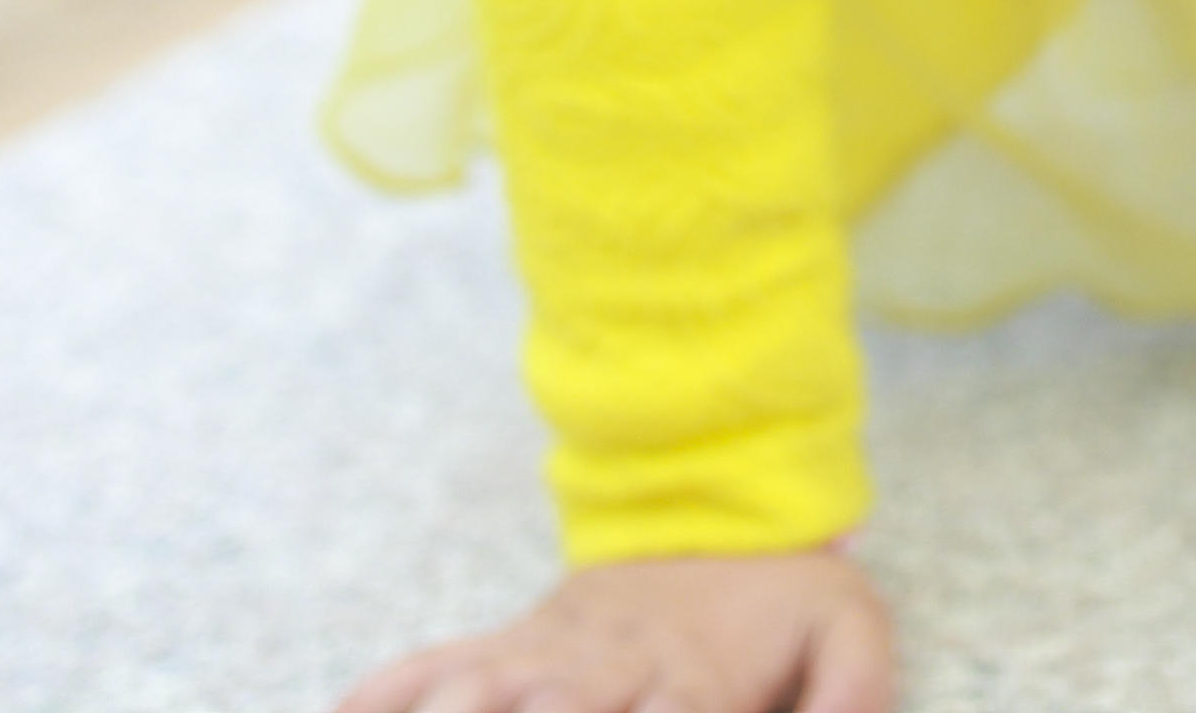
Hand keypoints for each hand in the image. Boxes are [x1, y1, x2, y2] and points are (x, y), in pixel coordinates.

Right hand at [333, 550, 895, 712]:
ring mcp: (548, 653)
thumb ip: (856, 694)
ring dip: (450, 708)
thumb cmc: (787, 596)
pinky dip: (381, 693)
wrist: (722, 504)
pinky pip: (431, 667)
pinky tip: (339, 712)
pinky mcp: (510, 643)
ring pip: (482, 690)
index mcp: (694, 679)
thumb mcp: (851, 631)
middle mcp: (609, 669)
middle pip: (557, 712)